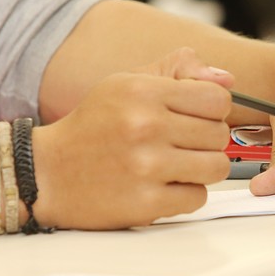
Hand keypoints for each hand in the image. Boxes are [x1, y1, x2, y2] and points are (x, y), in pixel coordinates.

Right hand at [33, 48, 233, 228]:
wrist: (48, 173)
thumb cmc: (92, 127)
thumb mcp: (126, 83)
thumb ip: (178, 72)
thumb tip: (227, 79)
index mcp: (142, 91)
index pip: (217, 99)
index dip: (213, 110)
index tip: (196, 117)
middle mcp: (145, 126)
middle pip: (219, 135)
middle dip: (206, 141)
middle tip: (180, 144)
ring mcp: (146, 167)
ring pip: (217, 167)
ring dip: (202, 169)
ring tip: (178, 166)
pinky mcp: (146, 203)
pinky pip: (198, 198)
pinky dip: (186, 195)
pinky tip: (163, 186)